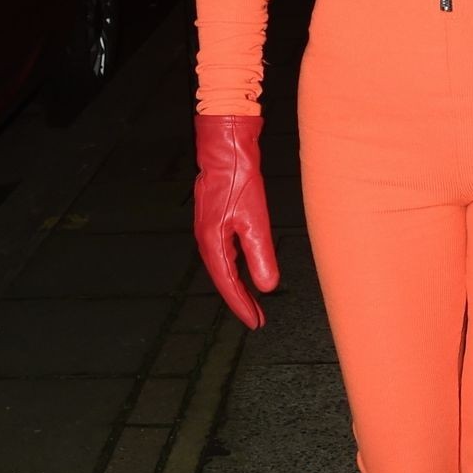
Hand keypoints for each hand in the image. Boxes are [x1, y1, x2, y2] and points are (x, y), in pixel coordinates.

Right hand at [193, 113, 279, 327]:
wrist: (225, 150)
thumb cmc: (237, 180)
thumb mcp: (255, 220)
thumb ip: (260, 255)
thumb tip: (267, 287)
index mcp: (212, 242)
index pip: (228, 283)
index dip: (242, 305)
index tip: (255, 322)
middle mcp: (206, 239)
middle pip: (223, 279)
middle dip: (240, 300)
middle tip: (257, 318)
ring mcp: (207, 229)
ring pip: (222, 267)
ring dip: (237, 285)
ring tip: (253, 302)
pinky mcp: (213, 220)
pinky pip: (222, 253)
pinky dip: (234, 268)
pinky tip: (244, 270)